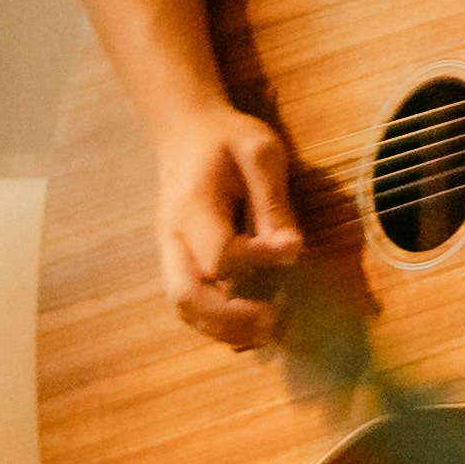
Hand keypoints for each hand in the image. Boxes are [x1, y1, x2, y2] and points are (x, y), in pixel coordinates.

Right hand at [154, 101, 302, 349]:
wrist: (185, 130)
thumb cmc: (227, 138)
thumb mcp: (259, 152)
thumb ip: (274, 202)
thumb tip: (292, 252)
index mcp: (193, 207)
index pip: (219, 252)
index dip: (256, 259)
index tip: (293, 250)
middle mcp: (173, 237)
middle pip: (185, 296)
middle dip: (228, 319)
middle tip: (274, 322)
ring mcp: (171, 253)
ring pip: (183, 307)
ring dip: (223, 329)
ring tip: (268, 333)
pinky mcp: (179, 261)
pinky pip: (190, 303)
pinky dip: (218, 324)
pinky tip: (252, 327)